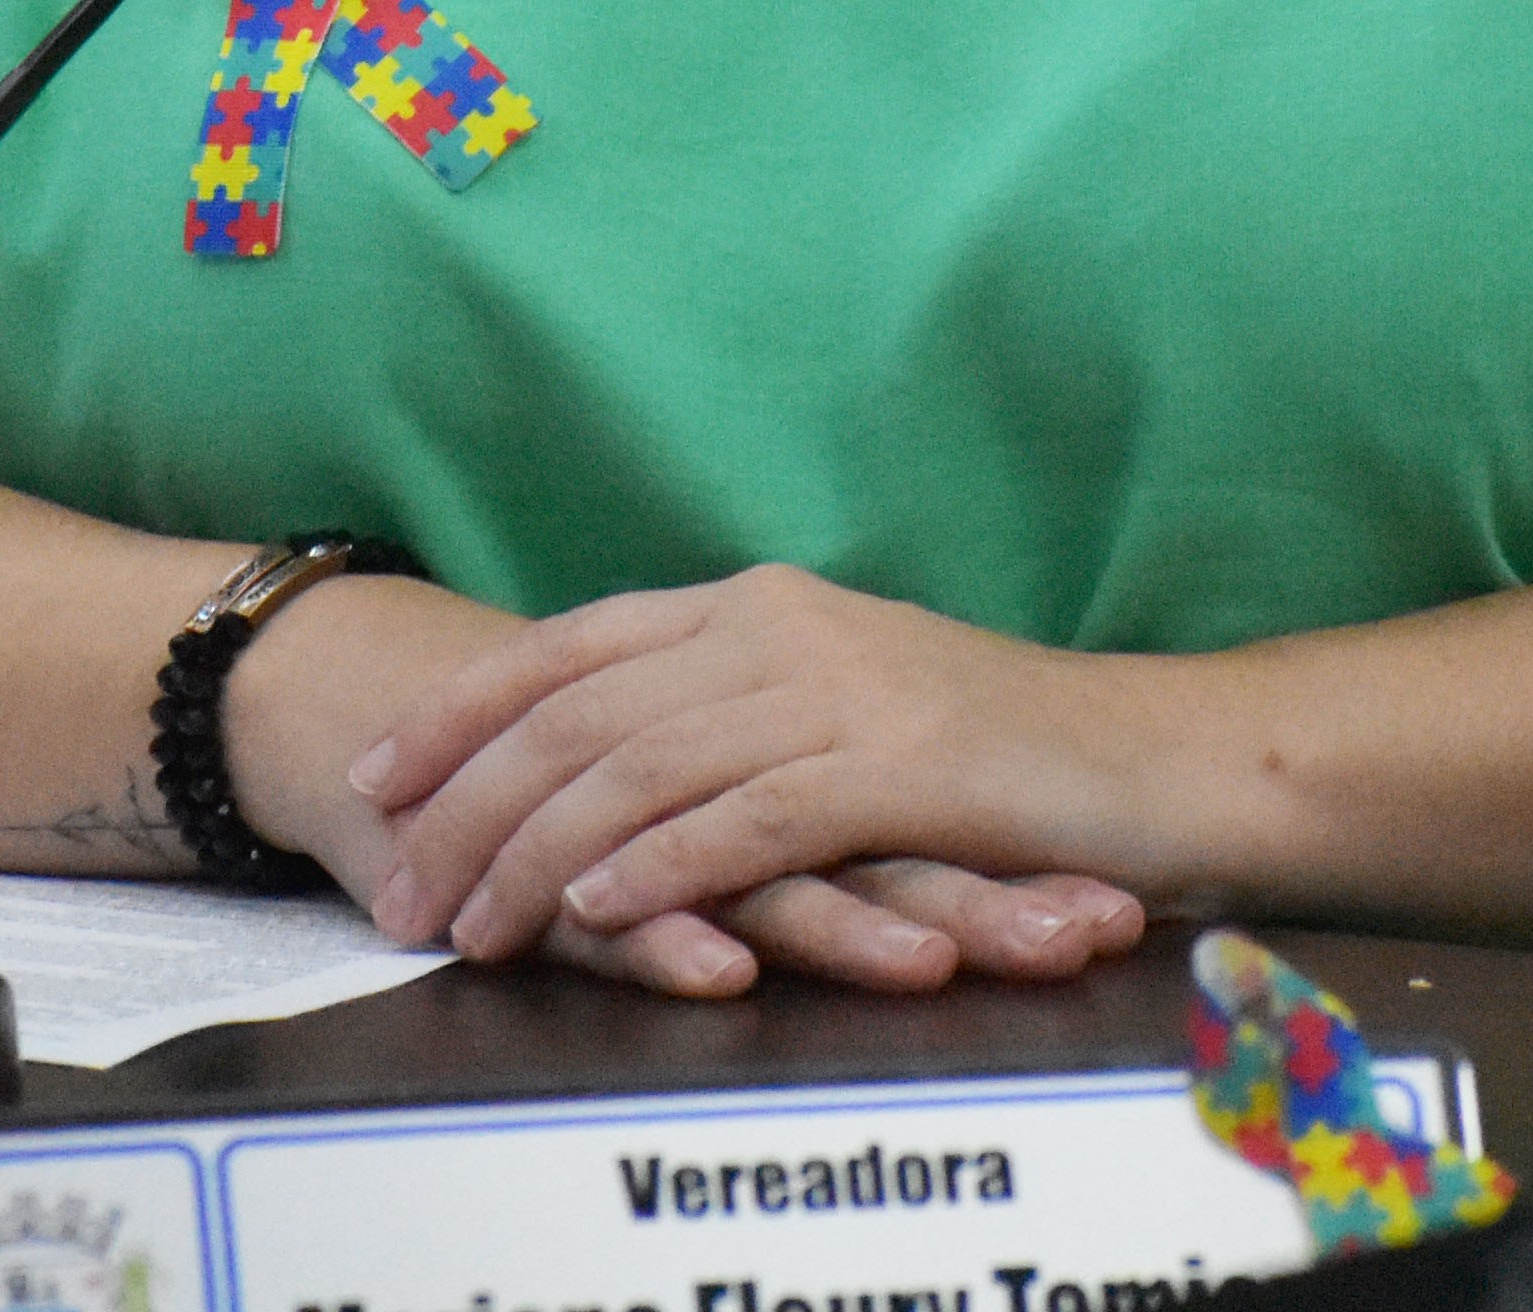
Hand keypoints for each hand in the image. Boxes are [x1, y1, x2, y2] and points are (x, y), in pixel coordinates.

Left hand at [337, 564, 1164, 983]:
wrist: (1160, 758)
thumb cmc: (1002, 756)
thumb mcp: (844, 707)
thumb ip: (733, 717)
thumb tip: (612, 765)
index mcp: (755, 608)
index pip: (568, 649)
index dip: (460, 713)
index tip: (372, 781)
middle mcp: (779, 629)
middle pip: (579, 712)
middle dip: (468, 804)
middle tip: (396, 891)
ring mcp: (838, 691)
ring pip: (639, 768)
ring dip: (535, 854)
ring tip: (468, 925)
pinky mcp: (897, 767)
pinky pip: (744, 818)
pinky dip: (655, 865)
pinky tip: (592, 911)